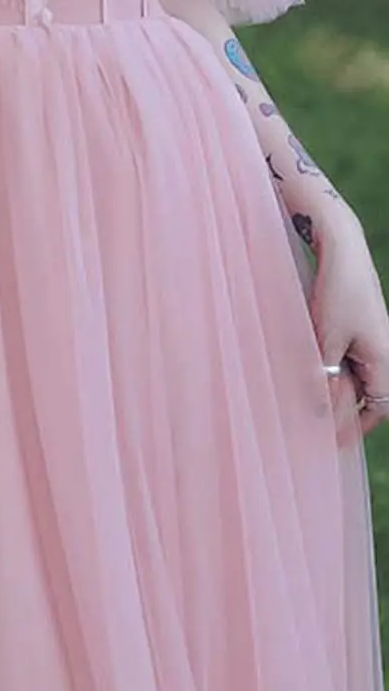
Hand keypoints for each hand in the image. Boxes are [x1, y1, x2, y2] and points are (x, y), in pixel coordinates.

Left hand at [310, 207, 388, 435]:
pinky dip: (335, 371)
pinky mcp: (360, 326)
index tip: (331, 443)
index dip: (355, 427)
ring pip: (358, 378)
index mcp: (385, 358)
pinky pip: (351, 359)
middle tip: (318, 429)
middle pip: (370, 396)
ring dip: (337, 391)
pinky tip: (313, 372)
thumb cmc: (336, 293)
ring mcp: (374, 338)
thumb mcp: (325, 342)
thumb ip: (325, 380)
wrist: (341, 247)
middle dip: (347, 412)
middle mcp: (385, 350)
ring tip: (310, 403)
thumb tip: (321, 415)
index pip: (377, 408)